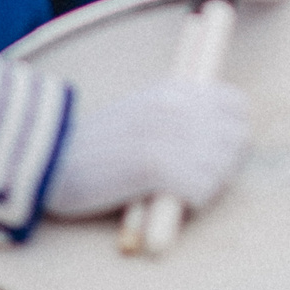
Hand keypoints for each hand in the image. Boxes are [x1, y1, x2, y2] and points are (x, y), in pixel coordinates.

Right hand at [42, 79, 248, 219]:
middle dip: (226, 163)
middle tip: (200, 180)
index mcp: (174, 87)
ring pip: (222, 167)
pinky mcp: (155, 166)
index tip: (217, 151)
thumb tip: (227, 129)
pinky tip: (173, 201)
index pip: (237, 103)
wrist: (51, 160)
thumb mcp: (143, 110)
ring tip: (183, 191)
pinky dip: (193, 202)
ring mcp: (167, 133)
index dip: (234, 130)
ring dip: (209, 186)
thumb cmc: (98, 144)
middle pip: (237, 137)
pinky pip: (201, 189)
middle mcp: (176, 104)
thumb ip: (181, 111)